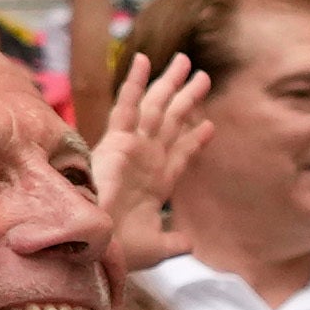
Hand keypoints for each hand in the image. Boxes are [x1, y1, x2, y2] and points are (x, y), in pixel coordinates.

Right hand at [82, 46, 212, 248]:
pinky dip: (136, 83)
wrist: (100, 247)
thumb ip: (175, 242)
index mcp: (157, 184)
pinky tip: (144, 59)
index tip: (210, 125)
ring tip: (186, 60)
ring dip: (171, 84)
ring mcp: (133, 148)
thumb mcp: (157, 247)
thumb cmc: (122, 250)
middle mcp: (146, 161)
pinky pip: (128, 106)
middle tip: (202, 76)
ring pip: (157, 108)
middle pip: (172, 122)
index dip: (196, 140)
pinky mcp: (117, 142)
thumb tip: (189, 245)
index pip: (181, 154)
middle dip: (187, 98)